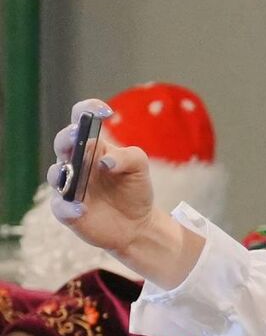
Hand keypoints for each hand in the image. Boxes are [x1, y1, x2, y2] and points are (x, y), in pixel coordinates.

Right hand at [48, 100, 160, 253]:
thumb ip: (129, 157)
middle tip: (75, 135)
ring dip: (61, 173)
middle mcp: (75, 162)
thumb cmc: (134, 190)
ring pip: (54, 174)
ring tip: (71, 174)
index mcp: (92, 147)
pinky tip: (82, 208)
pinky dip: (68, 207)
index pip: (82, 121)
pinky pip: (60, 206)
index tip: (101, 110)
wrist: (136, 225)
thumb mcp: (140, 169)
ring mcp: (68, 186)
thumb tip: (106, 161)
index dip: (87, 110)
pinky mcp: (67, 209)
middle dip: (66, 138)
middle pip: (62, 144)